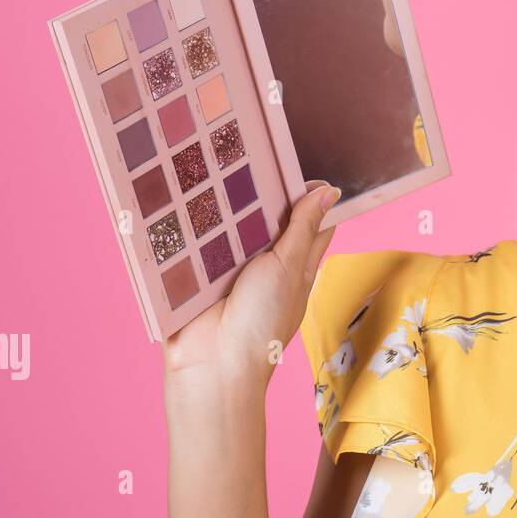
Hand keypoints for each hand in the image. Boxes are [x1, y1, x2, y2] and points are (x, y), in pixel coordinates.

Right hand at [162, 180, 340, 386]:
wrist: (212, 364)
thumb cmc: (262, 321)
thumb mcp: (289, 267)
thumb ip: (304, 228)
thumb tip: (329, 192)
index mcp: (297, 264)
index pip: (311, 222)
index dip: (309, 194)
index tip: (298, 165)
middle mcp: (265, 263)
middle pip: (268, 218)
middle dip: (261, 191)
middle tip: (251, 153)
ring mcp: (231, 266)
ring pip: (231, 224)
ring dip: (225, 202)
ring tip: (217, 162)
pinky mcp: (199, 272)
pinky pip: (198, 239)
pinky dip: (194, 221)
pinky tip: (188, 190)